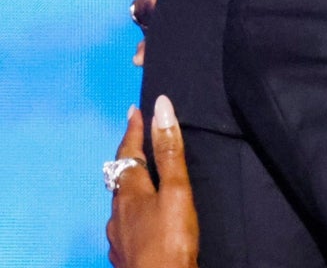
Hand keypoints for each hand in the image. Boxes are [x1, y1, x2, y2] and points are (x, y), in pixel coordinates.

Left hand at [107, 96, 199, 267]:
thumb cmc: (170, 238)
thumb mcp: (176, 191)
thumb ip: (170, 152)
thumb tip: (161, 107)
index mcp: (130, 192)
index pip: (128, 152)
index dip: (133, 130)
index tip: (134, 110)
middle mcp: (117, 212)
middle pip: (120, 178)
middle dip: (129, 157)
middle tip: (137, 142)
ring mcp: (117, 236)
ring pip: (121, 203)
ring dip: (131, 186)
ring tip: (143, 180)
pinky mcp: (123, 254)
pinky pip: (124, 224)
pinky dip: (133, 212)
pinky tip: (141, 221)